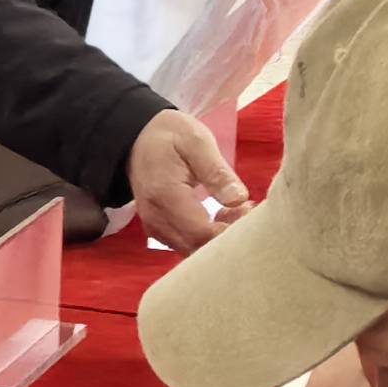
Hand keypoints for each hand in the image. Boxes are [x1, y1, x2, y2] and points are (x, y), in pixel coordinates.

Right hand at [127, 107, 247, 250]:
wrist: (138, 138)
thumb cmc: (170, 135)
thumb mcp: (197, 141)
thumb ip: (217, 171)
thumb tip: (239, 199)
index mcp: (166, 195)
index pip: (202, 232)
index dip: (231, 229)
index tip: (249, 209)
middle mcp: (156, 218)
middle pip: (198, 248)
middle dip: (228, 236)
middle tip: (246, 210)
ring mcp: (155, 228)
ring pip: (193, 251)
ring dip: (218, 238)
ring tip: (235, 210)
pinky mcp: (159, 231)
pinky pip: (186, 245)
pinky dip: (207, 237)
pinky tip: (220, 216)